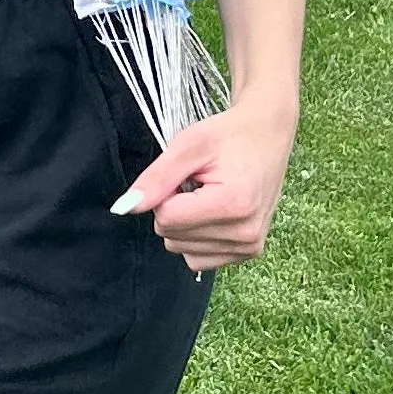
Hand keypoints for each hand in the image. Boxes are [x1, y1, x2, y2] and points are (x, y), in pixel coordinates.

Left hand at [111, 99, 294, 265]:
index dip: (165, 193)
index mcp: (234, 204)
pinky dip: (196, 238)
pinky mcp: (249, 252)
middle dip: (175, 208)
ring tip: (209, 195)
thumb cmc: (229, 135)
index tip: (187, 175)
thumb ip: (156, 178)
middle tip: (200, 183)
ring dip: (185, 224)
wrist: (267, 134)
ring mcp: (249, 246)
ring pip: (182, 250)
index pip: (166, 218)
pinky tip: (214, 213)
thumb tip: (125, 207)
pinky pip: (198, 259)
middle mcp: (246, 232)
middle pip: (172, 237)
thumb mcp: (188, 145)